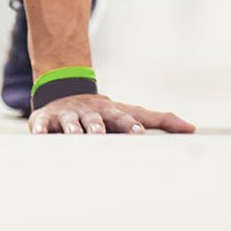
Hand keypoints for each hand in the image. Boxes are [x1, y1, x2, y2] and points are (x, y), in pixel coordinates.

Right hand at [28, 93, 193, 134]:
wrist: (66, 94)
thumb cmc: (105, 113)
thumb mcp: (130, 113)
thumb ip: (160, 120)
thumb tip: (191, 128)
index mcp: (110, 112)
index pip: (122, 118)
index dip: (129, 125)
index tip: (137, 134)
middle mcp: (89, 112)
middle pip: (94, 119)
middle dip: (97, 126)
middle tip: (99, 135)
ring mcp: (66, 115)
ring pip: (69, 122)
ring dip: (71, 128)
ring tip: (72, 135)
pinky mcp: (45, 119)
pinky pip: (40, 125)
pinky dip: (39, 130)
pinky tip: (39, 137)